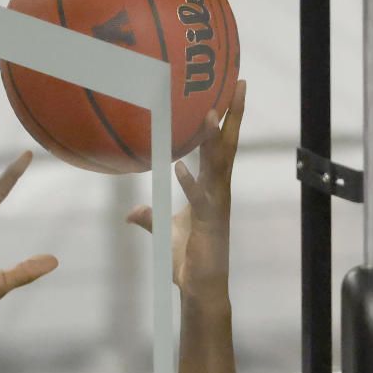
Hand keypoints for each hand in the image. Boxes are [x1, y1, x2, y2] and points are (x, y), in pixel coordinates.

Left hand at [127, 80, 244, 299]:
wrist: (199, 289)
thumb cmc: (188, 260)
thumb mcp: (165, 232)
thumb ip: (150, 217)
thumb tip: (131, 213)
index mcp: (212, 189)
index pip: (221, 147)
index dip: (227, 121)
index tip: (231, 92)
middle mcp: (219, 192)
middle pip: (228, 146)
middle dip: (235, 116)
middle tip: (241, 84)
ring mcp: (216, 207)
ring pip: (219, 166)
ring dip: (214, 140)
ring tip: (211, 113)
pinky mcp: (208, 225)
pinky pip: (199, 199)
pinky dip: (190, 183)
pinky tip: (178, 167)